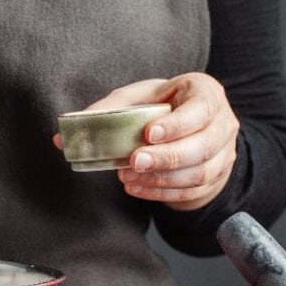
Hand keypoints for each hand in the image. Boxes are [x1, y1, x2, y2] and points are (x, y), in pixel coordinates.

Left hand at [55, 74, 239, 210]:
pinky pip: (193, 191)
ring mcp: (224, 153)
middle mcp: (223, 122)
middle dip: (167, 157)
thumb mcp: (134, 100)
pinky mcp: (216, 177)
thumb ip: (103, 113)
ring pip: (200, 172)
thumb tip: (61, 138)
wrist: (185, 130)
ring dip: (162, 179)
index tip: (148, 134)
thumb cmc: (158, 108)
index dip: (178, 123)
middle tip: (134, 162)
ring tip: (129, 177)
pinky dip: (162, 193)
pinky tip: (136, 189)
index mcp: (205, 93)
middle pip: (204, 145)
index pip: (201, 108)